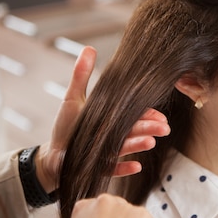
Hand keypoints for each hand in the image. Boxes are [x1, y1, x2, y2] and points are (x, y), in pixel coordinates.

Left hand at [36, 46, 169, 192]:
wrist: (54, 154)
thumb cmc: (66, 127)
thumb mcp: (73, 98)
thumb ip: (82, 75)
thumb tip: (89, 48)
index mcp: (113, 120)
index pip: (134, 116)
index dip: (148, 115)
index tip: (160, 115)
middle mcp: (115, 136)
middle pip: (135, 131)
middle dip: (149, 129)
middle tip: (163, 128)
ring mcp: (109, 154)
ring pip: (127, 148)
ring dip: (139, 146)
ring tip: (150, 142)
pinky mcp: (100, 169)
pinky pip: (114, 169)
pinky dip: (124, 168)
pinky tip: (136, 166)